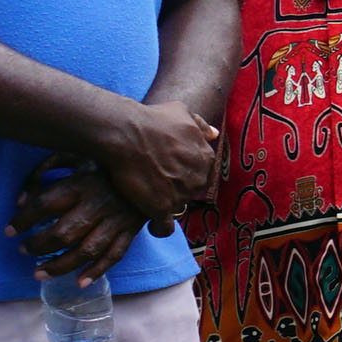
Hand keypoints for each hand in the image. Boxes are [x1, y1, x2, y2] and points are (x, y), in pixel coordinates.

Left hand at [6, 164, 138, 285]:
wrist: (152, 164)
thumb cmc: (105, 161)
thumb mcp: (75, 154)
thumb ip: (45, 170)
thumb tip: (21, 199)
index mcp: (82, 184)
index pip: (43, 205)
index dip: (22, 220)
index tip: (9, 230)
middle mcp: (98, 205)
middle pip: (62, 232)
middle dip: (37, 246)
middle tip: (24, 250)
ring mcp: (116, 220)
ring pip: (86, 250)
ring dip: (60, 265)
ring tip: (39, 272)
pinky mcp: (131, 230)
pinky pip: (114, 255)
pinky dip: (97, 271)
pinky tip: (79, 282)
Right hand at [89, 97, 217, 223]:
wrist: (127, 134)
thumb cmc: (152, 120)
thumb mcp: (182, 113)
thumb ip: (200, 124)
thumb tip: (214, 133)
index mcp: (205, 157)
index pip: (199, 171)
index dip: (182, 172)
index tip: (168, 170)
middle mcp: (198, 178)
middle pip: (190, 190)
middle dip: (176, 188)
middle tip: (155, 182)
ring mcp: (181, 195)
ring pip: (178, 207)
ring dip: (165, 204)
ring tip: (147, 198)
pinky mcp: (161, 208)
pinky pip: (165, 227)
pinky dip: (159, 228)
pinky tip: (151, 224)